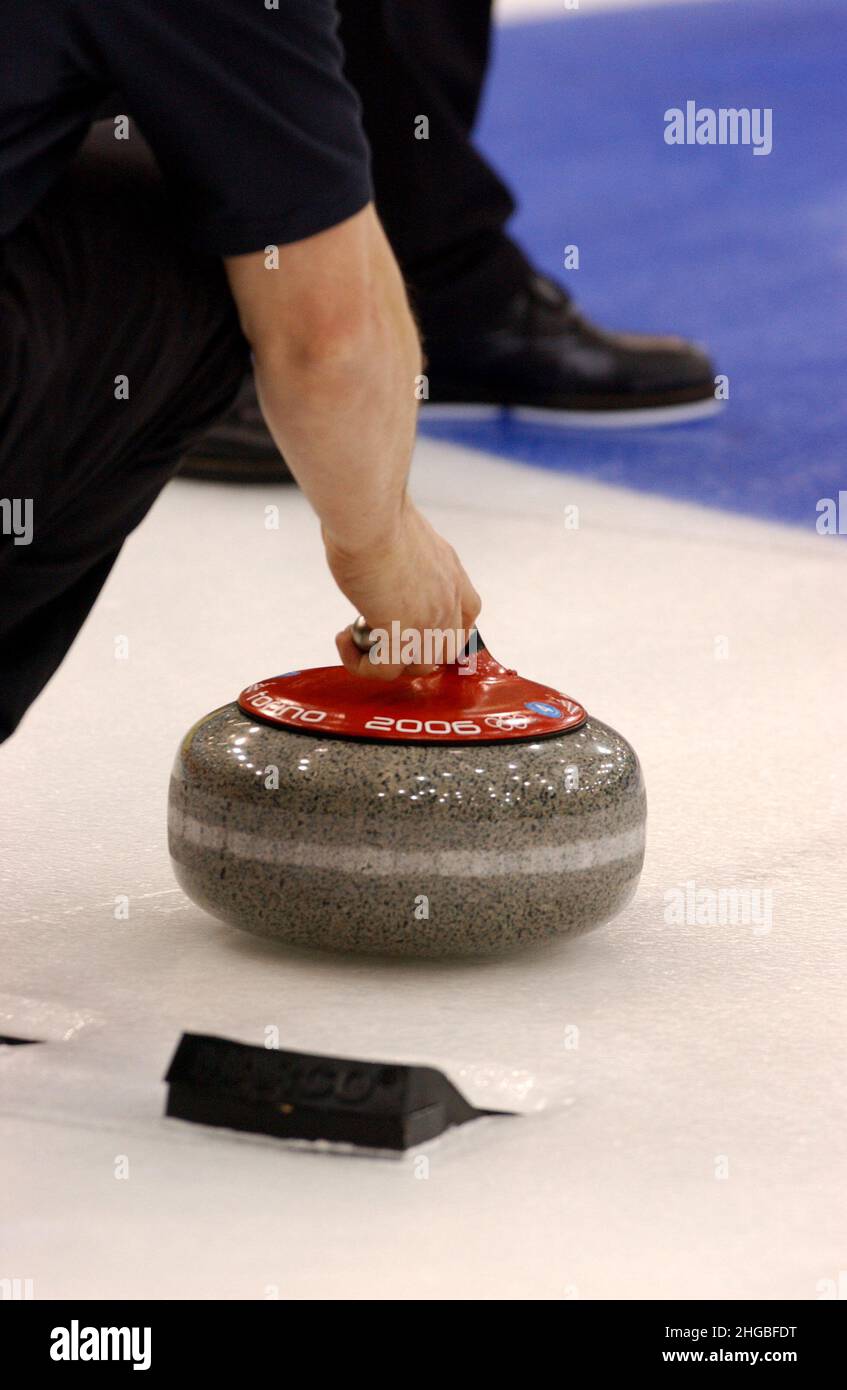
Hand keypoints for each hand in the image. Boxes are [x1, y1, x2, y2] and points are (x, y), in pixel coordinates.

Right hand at [324, 499, 480, 678]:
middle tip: (380, 633)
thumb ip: (400, 557)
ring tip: (356, 636)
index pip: (468, 614)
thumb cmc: (375, 512)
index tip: (415, 624)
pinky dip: (361, 664)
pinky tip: (343, 639)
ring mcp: (430, 621)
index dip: (443, 628)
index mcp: (450, 572)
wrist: (370, 515)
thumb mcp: (400, 535)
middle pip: (446, 649)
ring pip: (419, 668)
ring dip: (386, 659)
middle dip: (413, 650)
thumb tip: (378, 563)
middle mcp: (448, 599)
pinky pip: (385, 671)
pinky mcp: (403, 635)